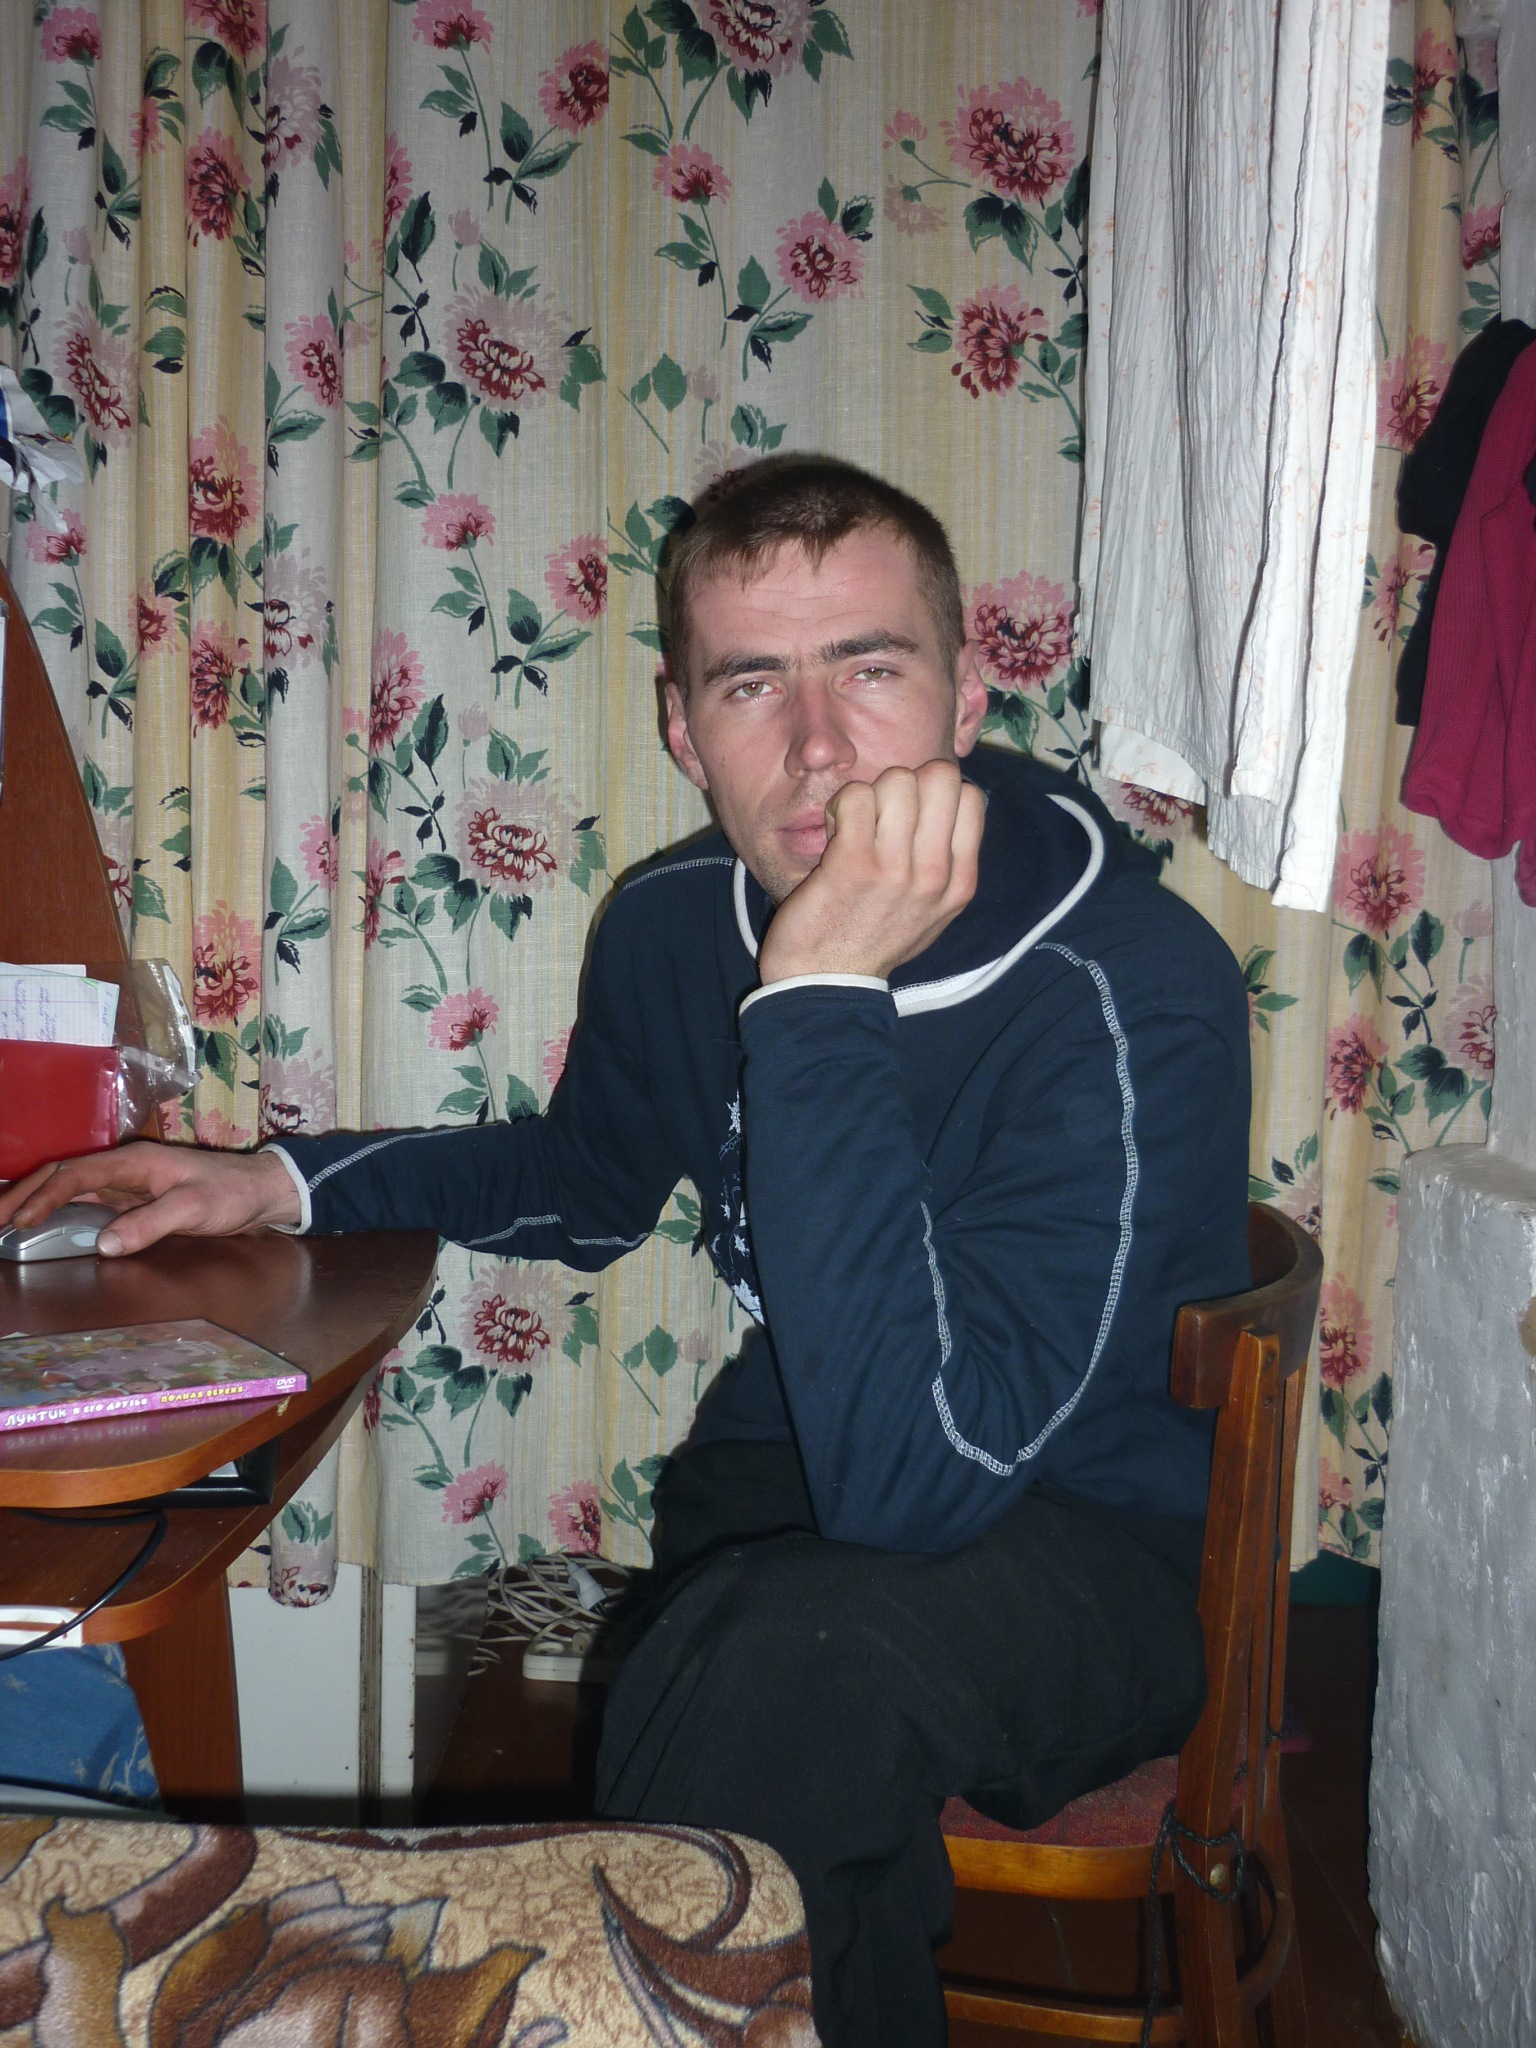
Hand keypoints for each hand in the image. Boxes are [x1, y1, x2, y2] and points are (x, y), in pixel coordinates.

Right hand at [0, 1142, 301, 1256]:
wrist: (262, 1190)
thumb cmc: (232, 1194)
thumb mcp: (195, 1209)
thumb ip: (151, 1224)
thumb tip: (104, 1244)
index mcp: (134, 1161)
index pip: (76, 1175)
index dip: (45, 1197)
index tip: (20, 1222)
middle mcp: (124, 1167)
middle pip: (62, 1175)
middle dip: (24, 1195)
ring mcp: (127, 1181)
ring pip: (69, 1186)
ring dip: (35, 1201)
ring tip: (4, 1222)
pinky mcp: (133, 1197)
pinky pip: (85, 1199)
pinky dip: (57, 1208)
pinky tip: (42, 1224)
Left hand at [758, 759, 984, 984]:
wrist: (827, 983)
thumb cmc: (874, 940)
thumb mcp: (933, 912)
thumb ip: (947, 862)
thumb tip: (950, 803)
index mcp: (960, 882)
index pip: (971, 796)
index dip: (935, 793)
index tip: (911, 819)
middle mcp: (935, 873)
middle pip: (940, 777)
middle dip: (905, 784)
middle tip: (882, 817)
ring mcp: (895, 868)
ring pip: (896, 780)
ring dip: (869, 796)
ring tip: (855, 828)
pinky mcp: (853, 864)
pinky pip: (855, 797)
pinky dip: (839, 807)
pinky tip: (834, 835)